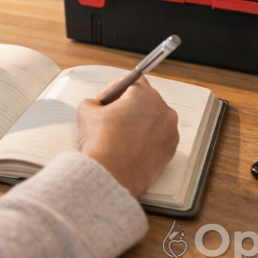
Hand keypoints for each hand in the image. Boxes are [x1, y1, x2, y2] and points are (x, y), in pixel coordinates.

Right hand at [77, 77, 178, 198]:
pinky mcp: (170, 150)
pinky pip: (158, 138)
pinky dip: (146, 140)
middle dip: (126, 106)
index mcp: (145, 95)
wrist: (110, 176)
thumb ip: (93, 102)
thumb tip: (96, 105)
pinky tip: (129, 148)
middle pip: (144, 100)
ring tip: (118, 135)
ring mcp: (169, 131)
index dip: (114, 90)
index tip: (105, 100)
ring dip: (137, 123)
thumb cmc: (101, 144)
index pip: (131, 81)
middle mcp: (163, 110)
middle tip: (109, 118)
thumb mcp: (86, 112)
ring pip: (152, 120)